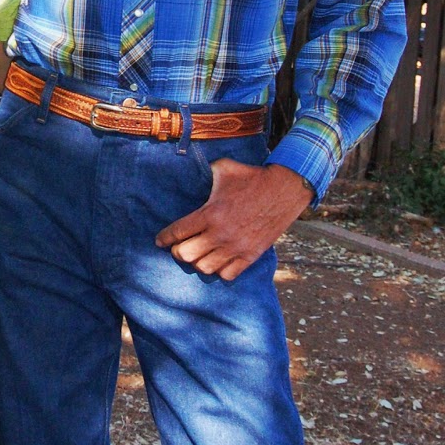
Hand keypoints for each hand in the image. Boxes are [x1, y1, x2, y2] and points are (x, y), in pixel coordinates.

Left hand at [156, 160, 312, 282]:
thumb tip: (189, 170)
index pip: (177, 232)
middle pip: (185, 255)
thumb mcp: (223, 169)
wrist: (284, 189)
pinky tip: (217, 260)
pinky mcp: (250, 255)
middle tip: (179, 245)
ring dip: (197, 261)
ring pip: (204, 268)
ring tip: (198, 253)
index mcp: (210, 213)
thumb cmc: (251, 177)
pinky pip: (227, 275)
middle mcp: (220, 234)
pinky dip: (218, 270)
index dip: (164, 238)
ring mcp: (236, 247)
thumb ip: (203, 173)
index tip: (160, 240)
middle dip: (178, 251)